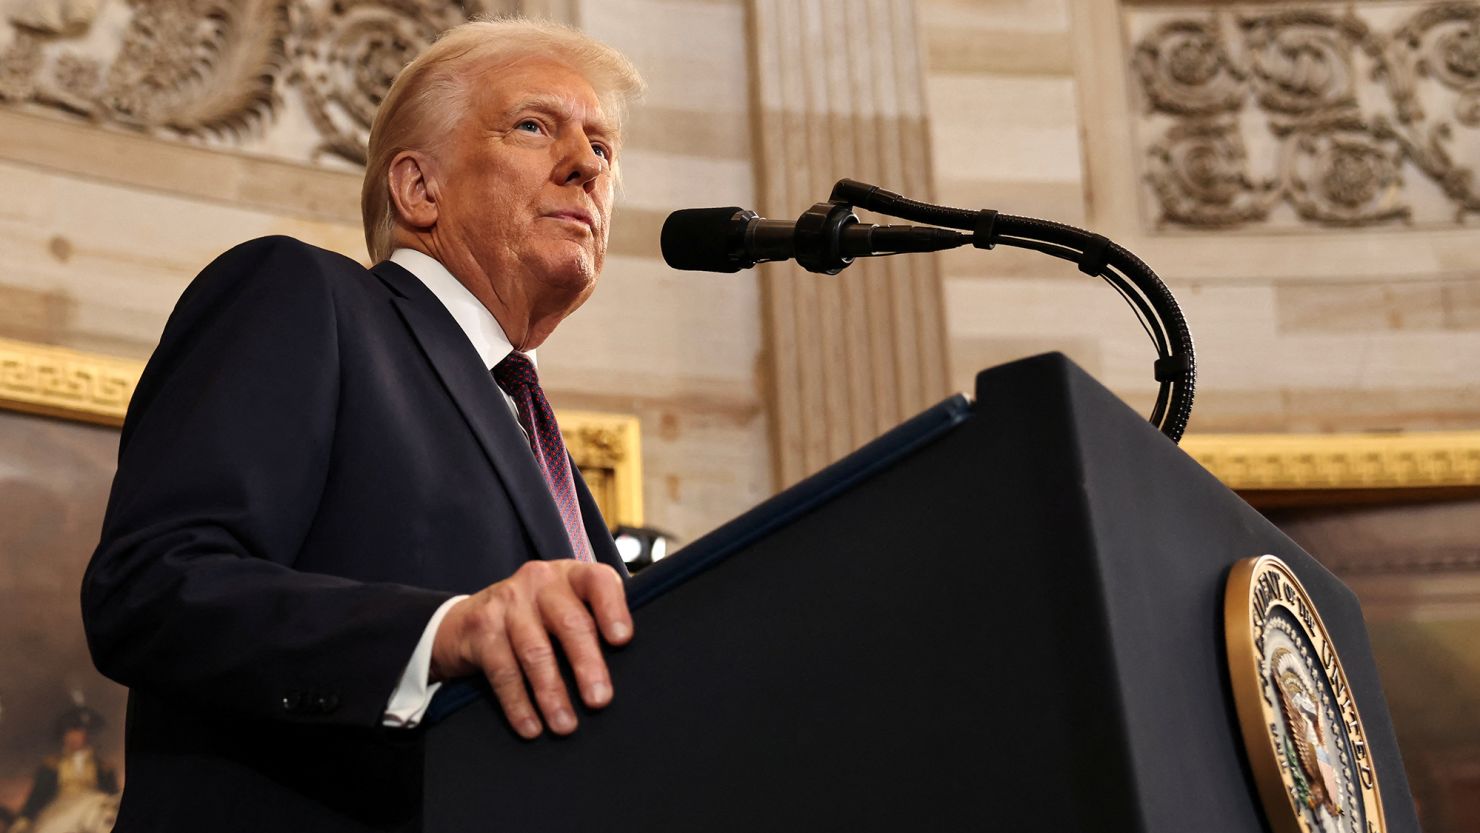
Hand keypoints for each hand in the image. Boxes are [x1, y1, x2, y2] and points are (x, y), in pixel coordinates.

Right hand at [430, 560, 631, 737]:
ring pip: (536, 650)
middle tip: (600, 701)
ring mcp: (508, 601)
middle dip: (587, 665)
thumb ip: (595, 623)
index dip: (613, 608)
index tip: (622, 640)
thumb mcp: (565, 609)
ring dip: (552, 693)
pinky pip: (503, 671)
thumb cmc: (536, 620)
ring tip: (566, 725)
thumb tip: (636, 666)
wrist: (467, 621)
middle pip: (570, 622)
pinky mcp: (481, 626)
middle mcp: (540, 580)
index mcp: (571, 575)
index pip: (598, 581)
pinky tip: (531, 726)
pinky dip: (518, 703)